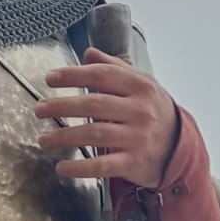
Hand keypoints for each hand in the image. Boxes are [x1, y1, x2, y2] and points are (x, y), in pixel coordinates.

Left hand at [34, 47, 179, 188]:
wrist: (180, 148)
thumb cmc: (154, 113)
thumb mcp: (142, 86)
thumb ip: (115, 68)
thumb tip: (89, 53)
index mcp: (141, 87)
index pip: (102, 76)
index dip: (74, 75)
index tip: (50, 78)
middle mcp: (140, 111)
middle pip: (94, 105)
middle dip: (62, 106)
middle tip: (39, 109)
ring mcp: (137, 138)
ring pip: (94, 134)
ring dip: (64, 136)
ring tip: (43, 138)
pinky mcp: (133, 163)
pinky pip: (101, 166)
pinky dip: (79, 167)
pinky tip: (61, 167)